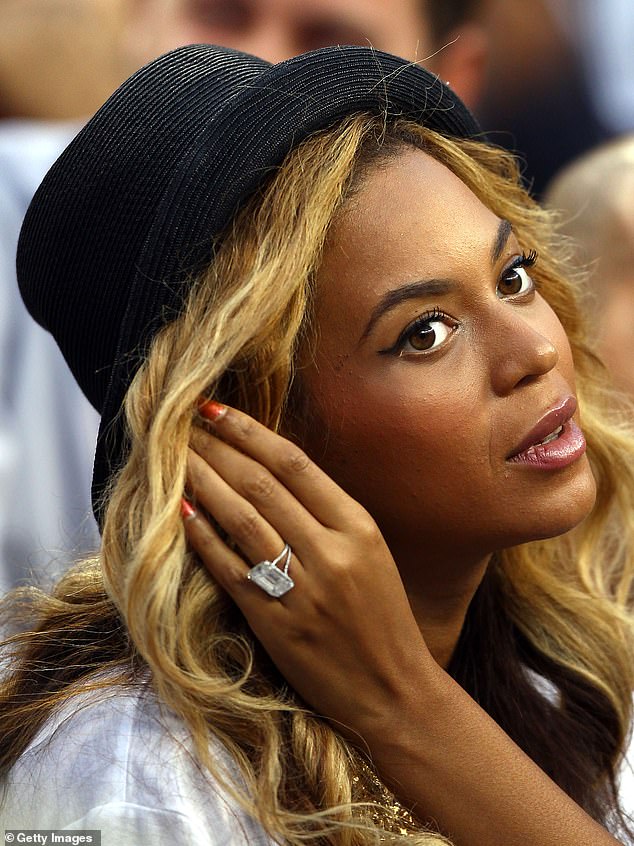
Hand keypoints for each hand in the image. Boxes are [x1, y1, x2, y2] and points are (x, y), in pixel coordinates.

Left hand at [184, 402, 434, 738]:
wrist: (394, 692)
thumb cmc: (381, 619)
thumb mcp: (370, 552)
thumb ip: (327, 514)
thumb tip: (270, 472)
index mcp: (358, 526)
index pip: (293, 463)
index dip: (248, 432)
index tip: (215, 410)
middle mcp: (332, 551)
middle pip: (261, 484)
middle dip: (216, 448)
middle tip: (181, 426)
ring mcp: (305, 590)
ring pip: (242, 520)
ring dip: (202, 482)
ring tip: (173, 458)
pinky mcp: (278, 626)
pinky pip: (231, 570)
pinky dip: (203, 538)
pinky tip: (180, 512)